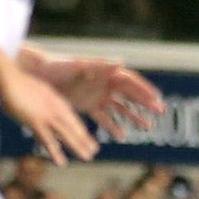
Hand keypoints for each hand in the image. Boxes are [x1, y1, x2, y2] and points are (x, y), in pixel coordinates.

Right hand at [0, 63, 98, 165]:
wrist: (6, 75)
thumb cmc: (12, 81)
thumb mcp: (29, 90)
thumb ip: (34, 100)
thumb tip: (31, 109)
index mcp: (53, 98)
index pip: (70, 116)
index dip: (78, 128)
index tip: (85, 137)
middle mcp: (54, 106)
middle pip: (72, 125)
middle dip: (83, 138)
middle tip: (94, 150)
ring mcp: (46, 114)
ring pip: (66, 133)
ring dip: (78, 146)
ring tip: (88, 157)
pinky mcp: (36, 121)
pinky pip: (48, 140)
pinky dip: (56, 152)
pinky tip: (62, 163)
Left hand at [30, 55, 164, 139]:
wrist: (38, 74)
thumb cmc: (58, 66)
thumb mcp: (79, 66)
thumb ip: (100, 65)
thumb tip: (121, 62)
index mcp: (104, 72)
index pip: (130, 81)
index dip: (144, 90)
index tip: (158, 99)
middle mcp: (103, 83)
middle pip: (129, 94)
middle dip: (145, 103)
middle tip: (160, 112)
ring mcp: (96, 94)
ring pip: (119, 107)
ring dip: (133, 116)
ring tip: (147, 127)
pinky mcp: (86, 104)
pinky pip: (103, 117)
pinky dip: (112, 125)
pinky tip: (121, 136)